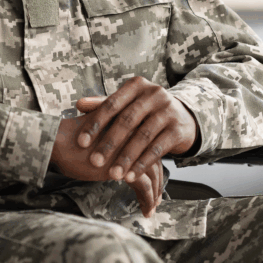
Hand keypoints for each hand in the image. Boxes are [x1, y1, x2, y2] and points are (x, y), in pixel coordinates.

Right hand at [49, 110, 163, 216]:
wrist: (58, 141)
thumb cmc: (71, 138)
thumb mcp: (97, 132)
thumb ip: (112, 139)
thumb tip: (118, 156)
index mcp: (130, 123)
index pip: (149, 145)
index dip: (152, 164)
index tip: (154, 178)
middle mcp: (135, 134)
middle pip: (154, 159)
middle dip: (157, 180)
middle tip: (156, 196)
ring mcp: (132, 150)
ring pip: (152, 174)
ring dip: (154, 193)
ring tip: (152, 206)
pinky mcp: (125, 167)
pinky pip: (144, 186)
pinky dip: (147, 200)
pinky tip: (145, 210)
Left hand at [75, 77, 198, 184]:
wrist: (183, 117)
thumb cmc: (146, 111)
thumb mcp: (127, 104)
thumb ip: (104, 104)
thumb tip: (79, 104)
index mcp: (137, 85)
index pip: (112, 104)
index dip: (95, 123)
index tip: (81, 143)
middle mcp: (154, 94)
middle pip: (127, 120)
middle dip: (109, 143)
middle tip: (94, 161)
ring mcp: (168, 110)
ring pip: (143, 136)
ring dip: (126, 158)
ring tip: (113, 174)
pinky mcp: (178, 129)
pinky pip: (158, 149)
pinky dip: (142, 164)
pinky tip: (131, 177)